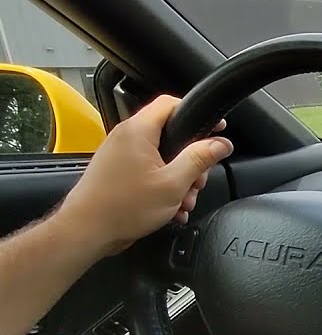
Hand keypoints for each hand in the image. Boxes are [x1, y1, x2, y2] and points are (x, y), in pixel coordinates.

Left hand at [56, 95, 232, 256]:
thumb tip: (221, 144)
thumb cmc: (123, 207)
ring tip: (183, 201)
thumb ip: (200, 160)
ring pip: (163, 157)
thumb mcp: (173, 184)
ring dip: (180, 179)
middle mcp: (126, 137)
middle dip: (191, 161)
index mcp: (138, 131)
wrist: (86, 231)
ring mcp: (120, 154)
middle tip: (197, 181)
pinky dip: (164, 186)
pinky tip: (171, 208)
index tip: (216, 129)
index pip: (171, 104)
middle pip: (171, 135)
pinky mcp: (118, 171)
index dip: (197, 114)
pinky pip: (150, 171)